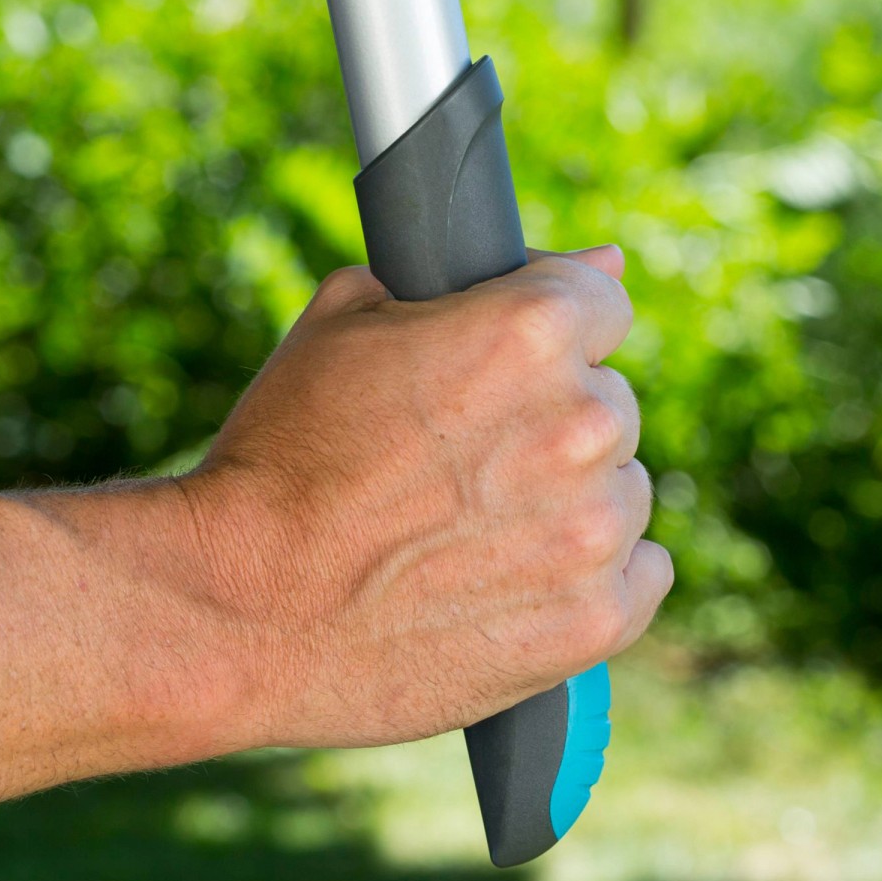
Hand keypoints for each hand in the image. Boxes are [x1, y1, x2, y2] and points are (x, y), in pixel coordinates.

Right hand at [148, 245, 671, 753]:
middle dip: (549, 426)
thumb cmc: (281, 460)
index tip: (511, 374)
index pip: (604, 302)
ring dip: (571, 504)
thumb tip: (601, 261)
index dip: (551, 334)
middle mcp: (580, 423)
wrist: (240, 608)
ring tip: (474, 534)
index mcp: (530, 330)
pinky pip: (641, 576)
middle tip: (465, 467)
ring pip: (623, 492)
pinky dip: (593, 579)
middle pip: (609, 405)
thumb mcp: (344, 324)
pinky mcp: (595, 620)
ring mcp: (594, 530)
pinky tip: (518, 581)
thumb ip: (474, 281)